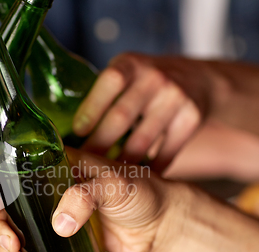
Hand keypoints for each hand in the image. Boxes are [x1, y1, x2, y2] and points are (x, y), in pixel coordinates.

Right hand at [0, 148, 174, 251]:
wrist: (159, 224)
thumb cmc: (142, 193)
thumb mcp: (115, 185)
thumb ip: (87, 197)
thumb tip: (59, 224)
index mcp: (54, 166)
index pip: (12, 170)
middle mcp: (45, 190)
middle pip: (6, 208)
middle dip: (0, 230)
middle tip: (12, 247)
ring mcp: (50, 216)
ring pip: (14, 232)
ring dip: (6, 250)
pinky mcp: (58, 239)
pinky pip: (31, 249)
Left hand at [74, 53, 207, 171]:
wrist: (196, 79)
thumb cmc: (144, 82)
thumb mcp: (125, 73)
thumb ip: (102, 94)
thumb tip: (62, 127)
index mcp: (130, 64)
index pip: (110, 83)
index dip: (92, 108)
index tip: (77, 134)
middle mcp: (153, 78)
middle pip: (122, 116)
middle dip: (100, 145)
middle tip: (81, 167)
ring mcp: (175, 97)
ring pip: (143, 139)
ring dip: (122, 164)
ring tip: (105, 179)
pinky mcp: (191, 118)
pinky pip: (168, 151)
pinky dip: (152, 169)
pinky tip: (138, 180)